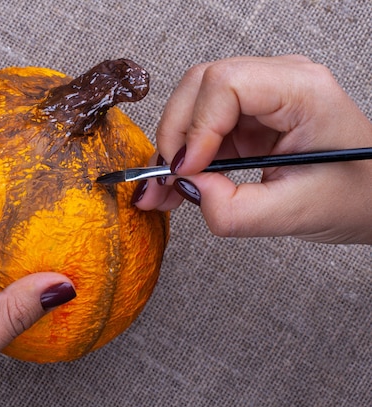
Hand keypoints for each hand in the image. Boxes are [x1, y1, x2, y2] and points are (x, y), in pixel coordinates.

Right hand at [134, 55, 371, 243]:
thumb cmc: (354, 195)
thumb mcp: (295, 214)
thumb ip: (234, 210)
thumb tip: (187, 189)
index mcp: (303, 91)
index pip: (226, 83)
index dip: (197, 126)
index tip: (187, 170)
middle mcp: (280, 80)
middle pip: (200, 85)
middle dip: (174, 134)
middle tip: (166, 179)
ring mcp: (261, 96)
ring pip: (194, 103)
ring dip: (173, 146)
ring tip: (164, 188)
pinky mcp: (248, 116)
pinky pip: (202, 124)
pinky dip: (184, 154)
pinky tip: (177, 182)